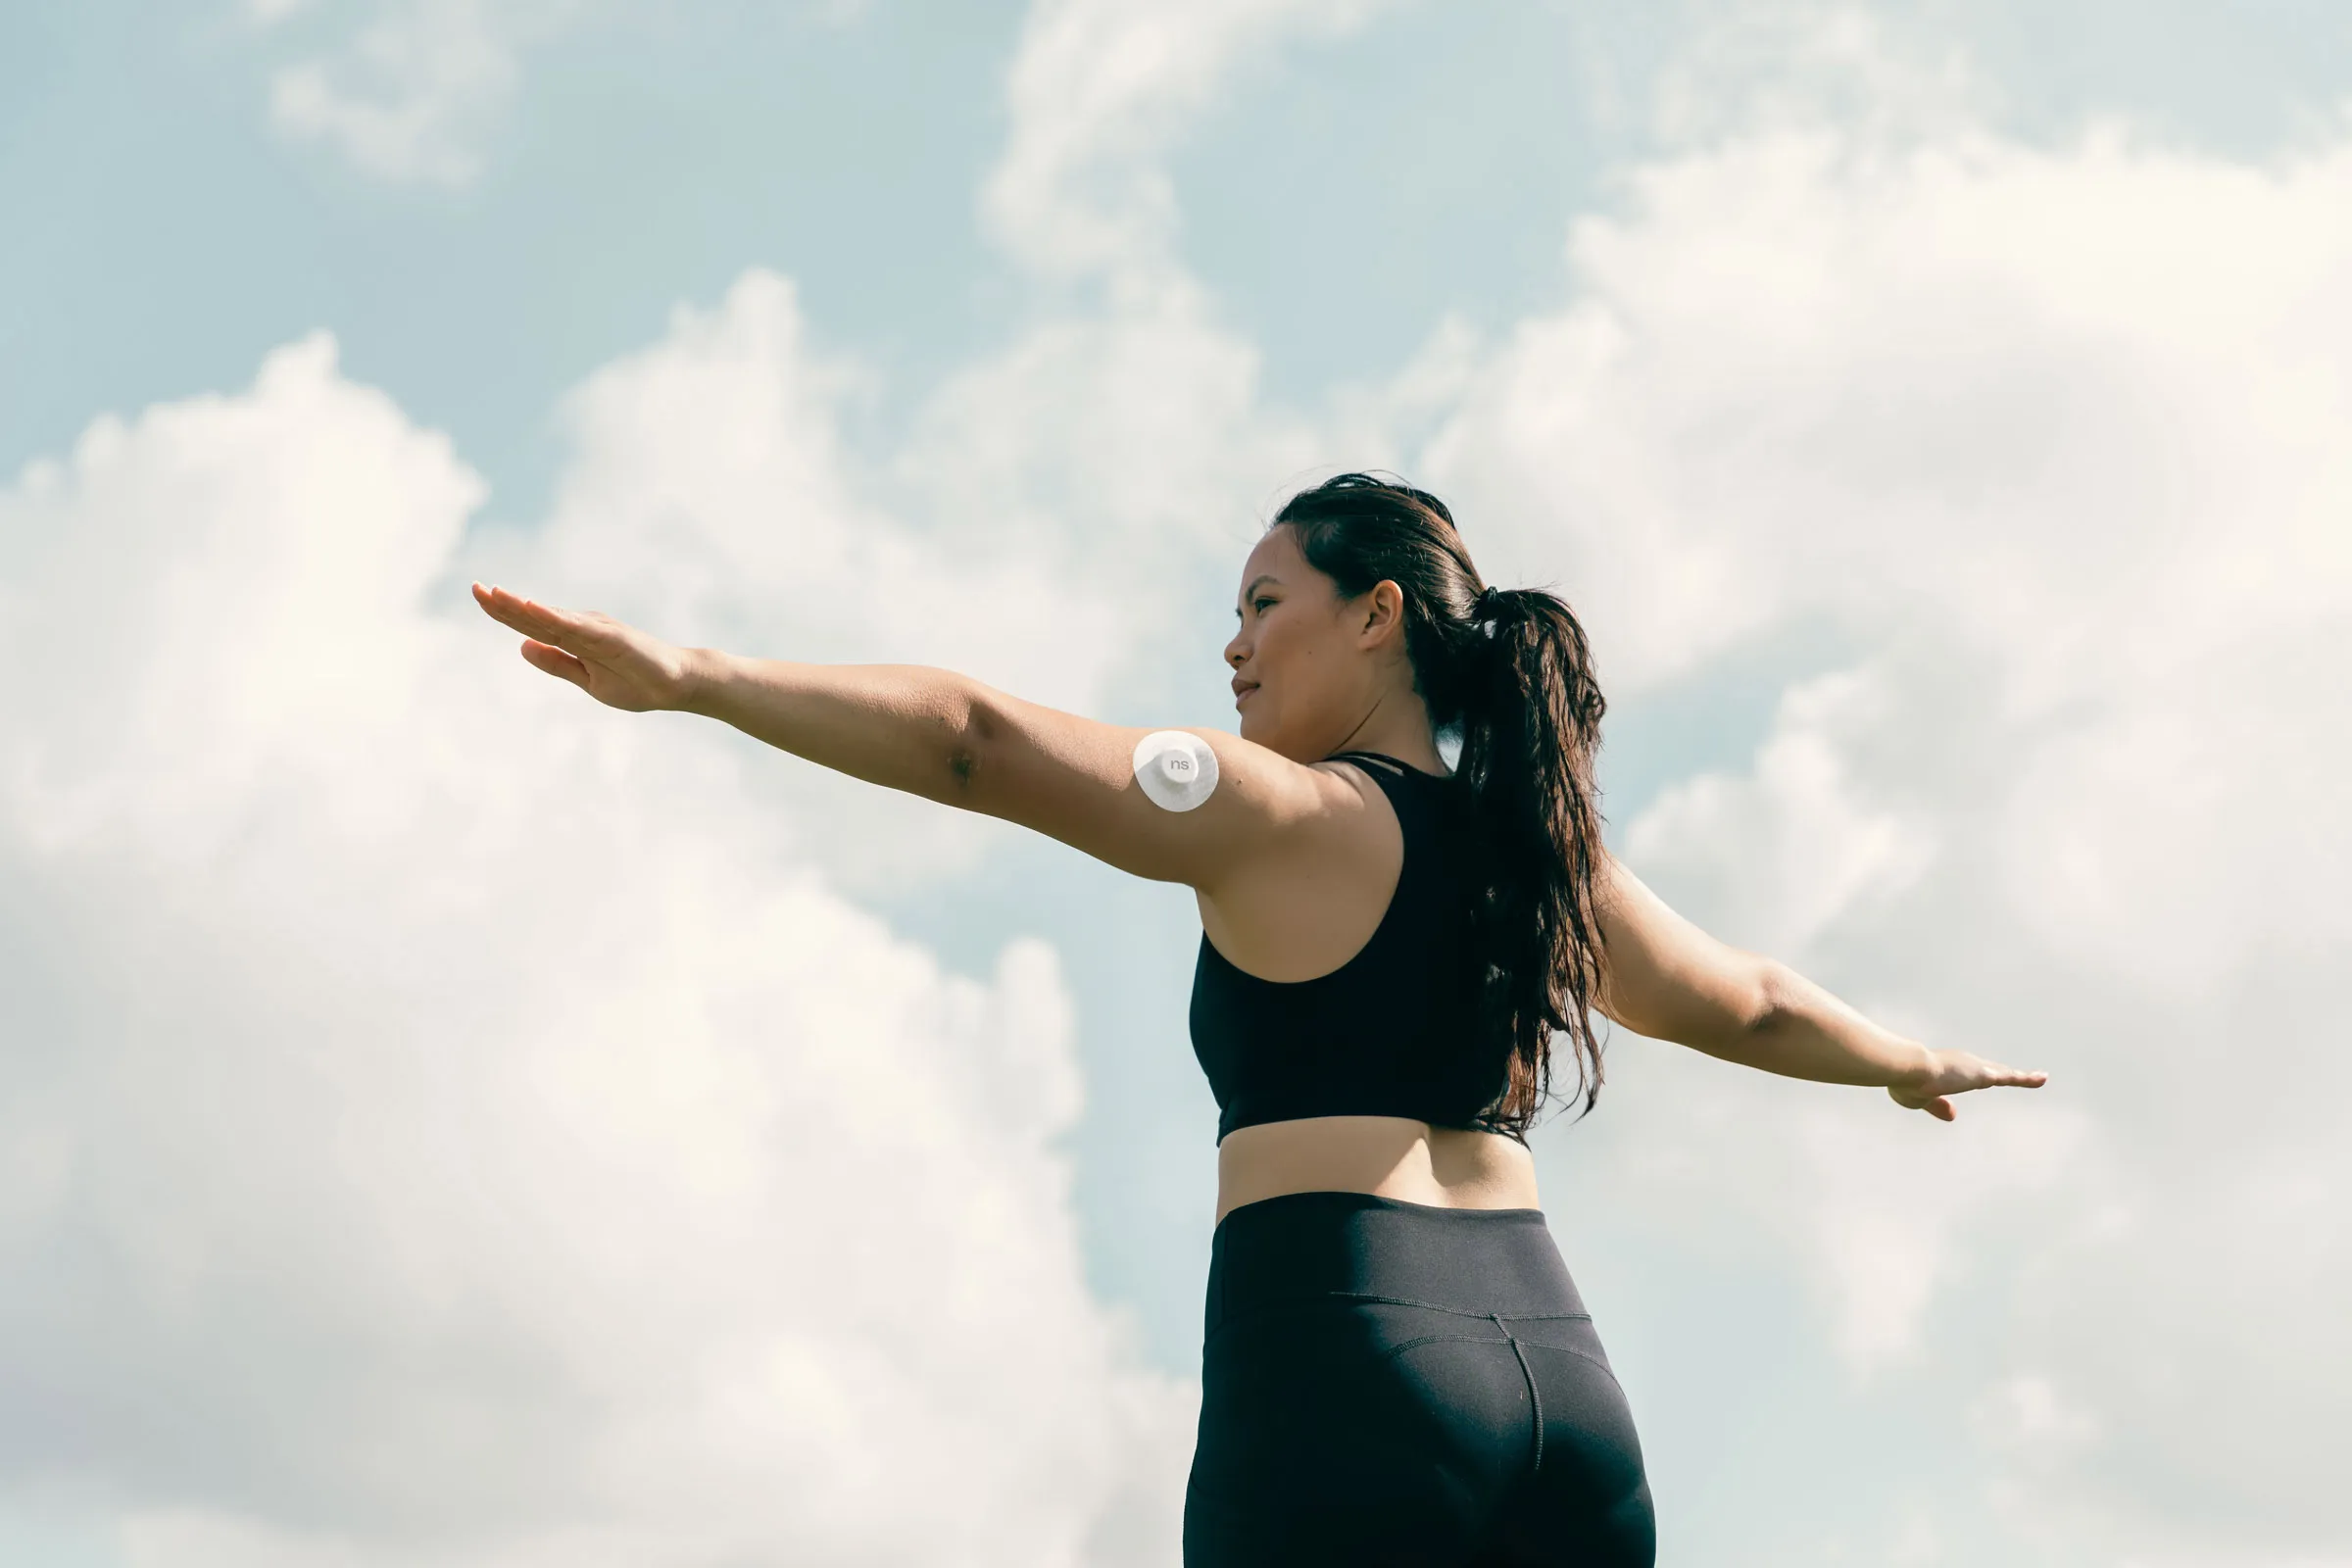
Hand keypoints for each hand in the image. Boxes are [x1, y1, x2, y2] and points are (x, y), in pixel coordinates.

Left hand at [471, 583, 698, 712]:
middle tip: (475, 587)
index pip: (532, 624)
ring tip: (495, 594)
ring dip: (523, 606)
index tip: (479, 595)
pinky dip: (554, 617)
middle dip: (504, 603)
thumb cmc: (637, 682)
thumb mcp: (588, 680)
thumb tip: (521, 647)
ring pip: (552, 618)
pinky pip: (578, 628)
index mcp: (574, 638)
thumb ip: (557, 663)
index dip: (503, 611)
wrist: (677, 685)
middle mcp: (582, 627)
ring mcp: (596, 630)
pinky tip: (534, 608)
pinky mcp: (612, 638)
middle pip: (535, 616)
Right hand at [1887, 1046, 2048, 1121]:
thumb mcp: (1920, 1100)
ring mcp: (1974, 1068)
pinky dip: (2027, 1079)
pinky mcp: (1982, 1074)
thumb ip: (1938, 1107)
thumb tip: (1953, 1116)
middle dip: (2005, 1074)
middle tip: (2022, 1076)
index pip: (1968, 1074)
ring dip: (2022, 1077)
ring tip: (2040, 1078)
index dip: (1979, 1076)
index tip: (1989, 1078)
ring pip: (2004, 1073)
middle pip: (1990, 1070)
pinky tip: (2041, 1078)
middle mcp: (1963, 1064)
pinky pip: (2011, 1077)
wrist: (1908, 1068)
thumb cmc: (1907, 1082)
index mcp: (1947, 1069)